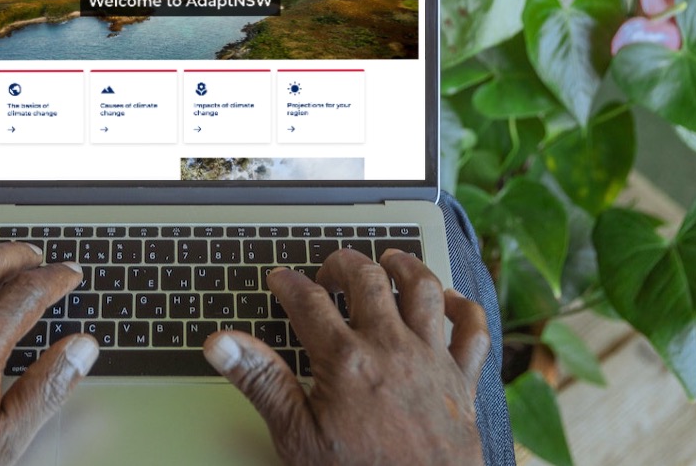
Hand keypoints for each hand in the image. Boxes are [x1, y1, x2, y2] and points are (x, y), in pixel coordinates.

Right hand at [203, 248, 487, 465]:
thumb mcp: (296, 437)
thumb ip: (261, 382)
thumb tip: (222, 344)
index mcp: (346, 359)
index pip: (308, 302)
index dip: (289, 284)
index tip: (280, 279)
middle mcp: (391, 347)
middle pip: (367, 279)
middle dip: (343, 264)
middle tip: (328, 270)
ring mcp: (431, 359)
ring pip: (423, 289)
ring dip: (404, 267)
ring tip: (389, 260)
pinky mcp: (462, 379)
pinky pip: (473, 329)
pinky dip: (463, 307)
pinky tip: (449, 300)